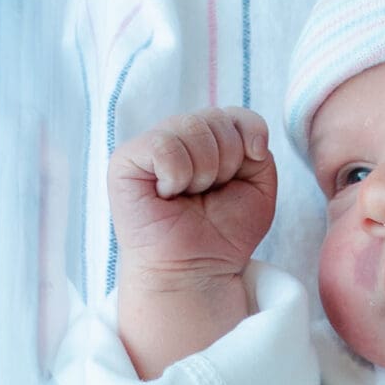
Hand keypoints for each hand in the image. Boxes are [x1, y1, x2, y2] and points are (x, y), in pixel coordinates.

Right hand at [108, 107, 278, 284]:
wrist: (198, 271)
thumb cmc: (224, 234)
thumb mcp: (259, 186)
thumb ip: (257, 145)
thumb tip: (247, 135)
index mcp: (207, 139)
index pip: (236, 114)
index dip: (249, 143)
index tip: (237, 179)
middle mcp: (177, 137)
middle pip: (215, 118)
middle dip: (226, 163)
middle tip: (207, 195)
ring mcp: (149, 147)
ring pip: (192, 128)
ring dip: (203, 173)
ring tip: (187, 197)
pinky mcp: (125, 161)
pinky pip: (164, 146)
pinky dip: (176, 175)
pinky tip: (167, 195)